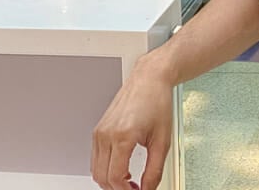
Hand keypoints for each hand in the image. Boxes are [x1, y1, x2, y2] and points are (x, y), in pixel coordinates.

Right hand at [92, 57, 172, 189]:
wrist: (149, 79)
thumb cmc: (156, 102)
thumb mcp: (163, 141)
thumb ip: (154, 170)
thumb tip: (148, 188)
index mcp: (122, 136)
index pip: (115, 177)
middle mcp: (106, 134)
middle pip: (102, 177)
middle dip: (117, 189)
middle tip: (135, 189)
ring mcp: (99, 131)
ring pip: (96, 170)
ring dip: (110, 181)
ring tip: (130, 182)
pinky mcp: (98, 130)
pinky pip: (95, 158)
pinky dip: (105, 169)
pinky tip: (121, 169)